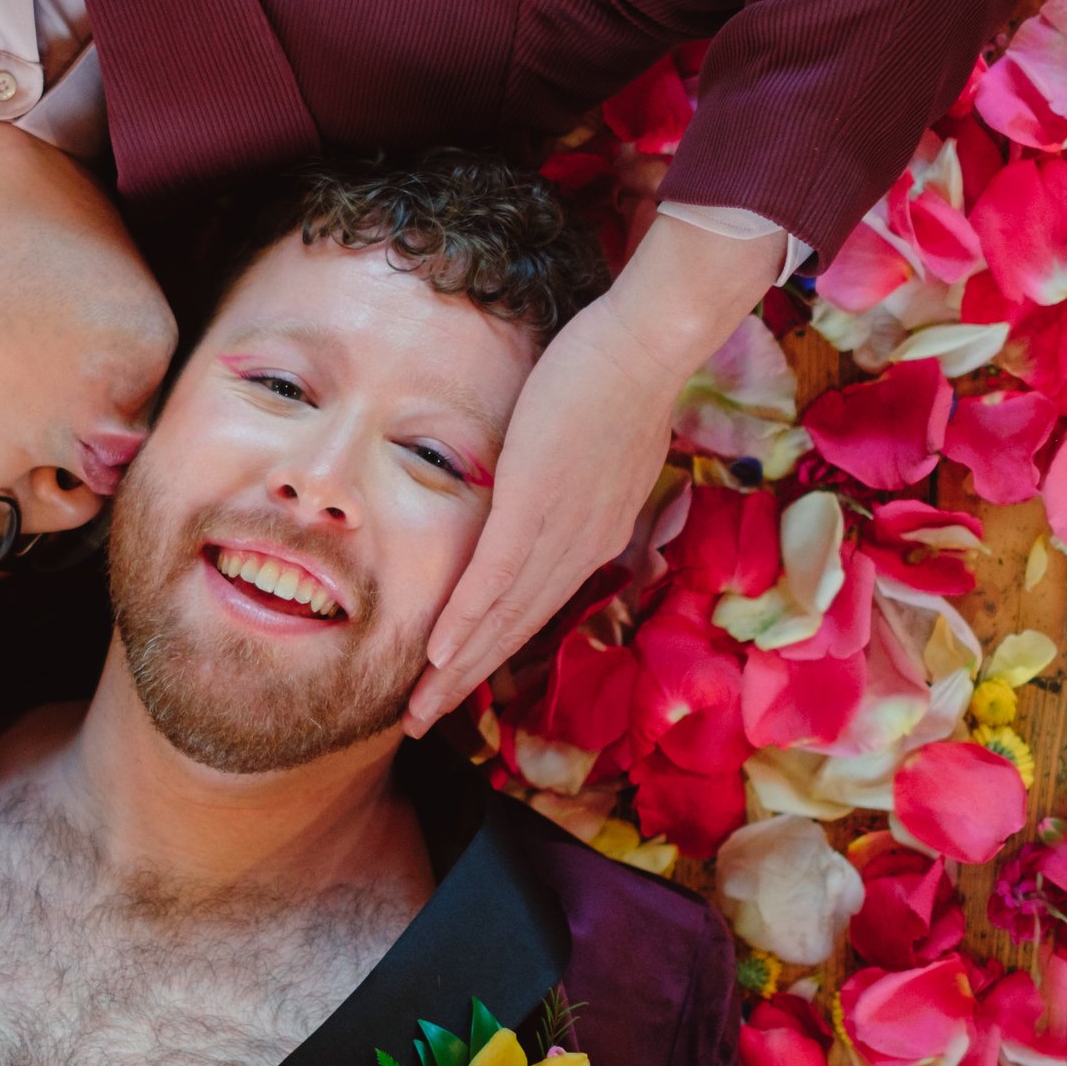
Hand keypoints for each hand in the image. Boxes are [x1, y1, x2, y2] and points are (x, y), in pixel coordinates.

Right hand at [403, 214, 786, 736]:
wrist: (648, 342)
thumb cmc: (620, 373)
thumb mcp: (598, 443)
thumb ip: (573, 478)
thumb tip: (552, 483)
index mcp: (592, 534)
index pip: (532, 608)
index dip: (490, 650)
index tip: (454, 682)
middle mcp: (579, 547)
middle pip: (512, 631)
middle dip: (462, 681)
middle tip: (419, 722)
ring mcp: (558, 528)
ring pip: (500, 617)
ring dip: (455, 668)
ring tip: (417, 708)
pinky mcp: (535, 503)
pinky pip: (493, 574)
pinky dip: (463, 617)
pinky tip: (435, 651)